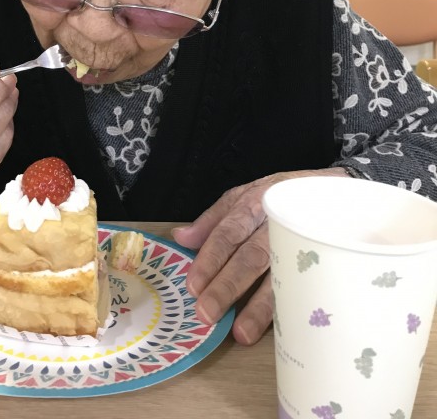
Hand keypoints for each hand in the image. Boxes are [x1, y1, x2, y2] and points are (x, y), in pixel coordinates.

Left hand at [172, 167, 347, 344]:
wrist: (337, 187)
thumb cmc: (282, 195)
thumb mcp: (246, 195)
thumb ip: (213, 219)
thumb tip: (181, 238)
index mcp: (253, 204)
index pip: (227, 232)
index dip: (210, 258)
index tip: (193, 285)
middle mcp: (276, 221)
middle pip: (250, 256)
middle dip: (227, 286)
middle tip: (208, 313)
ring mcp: (302, 240)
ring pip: (279, 273)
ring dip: (259, 306)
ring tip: (242, 331)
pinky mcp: (323, 256)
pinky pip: (306, 283)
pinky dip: (292, 305)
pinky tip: (282, 326)